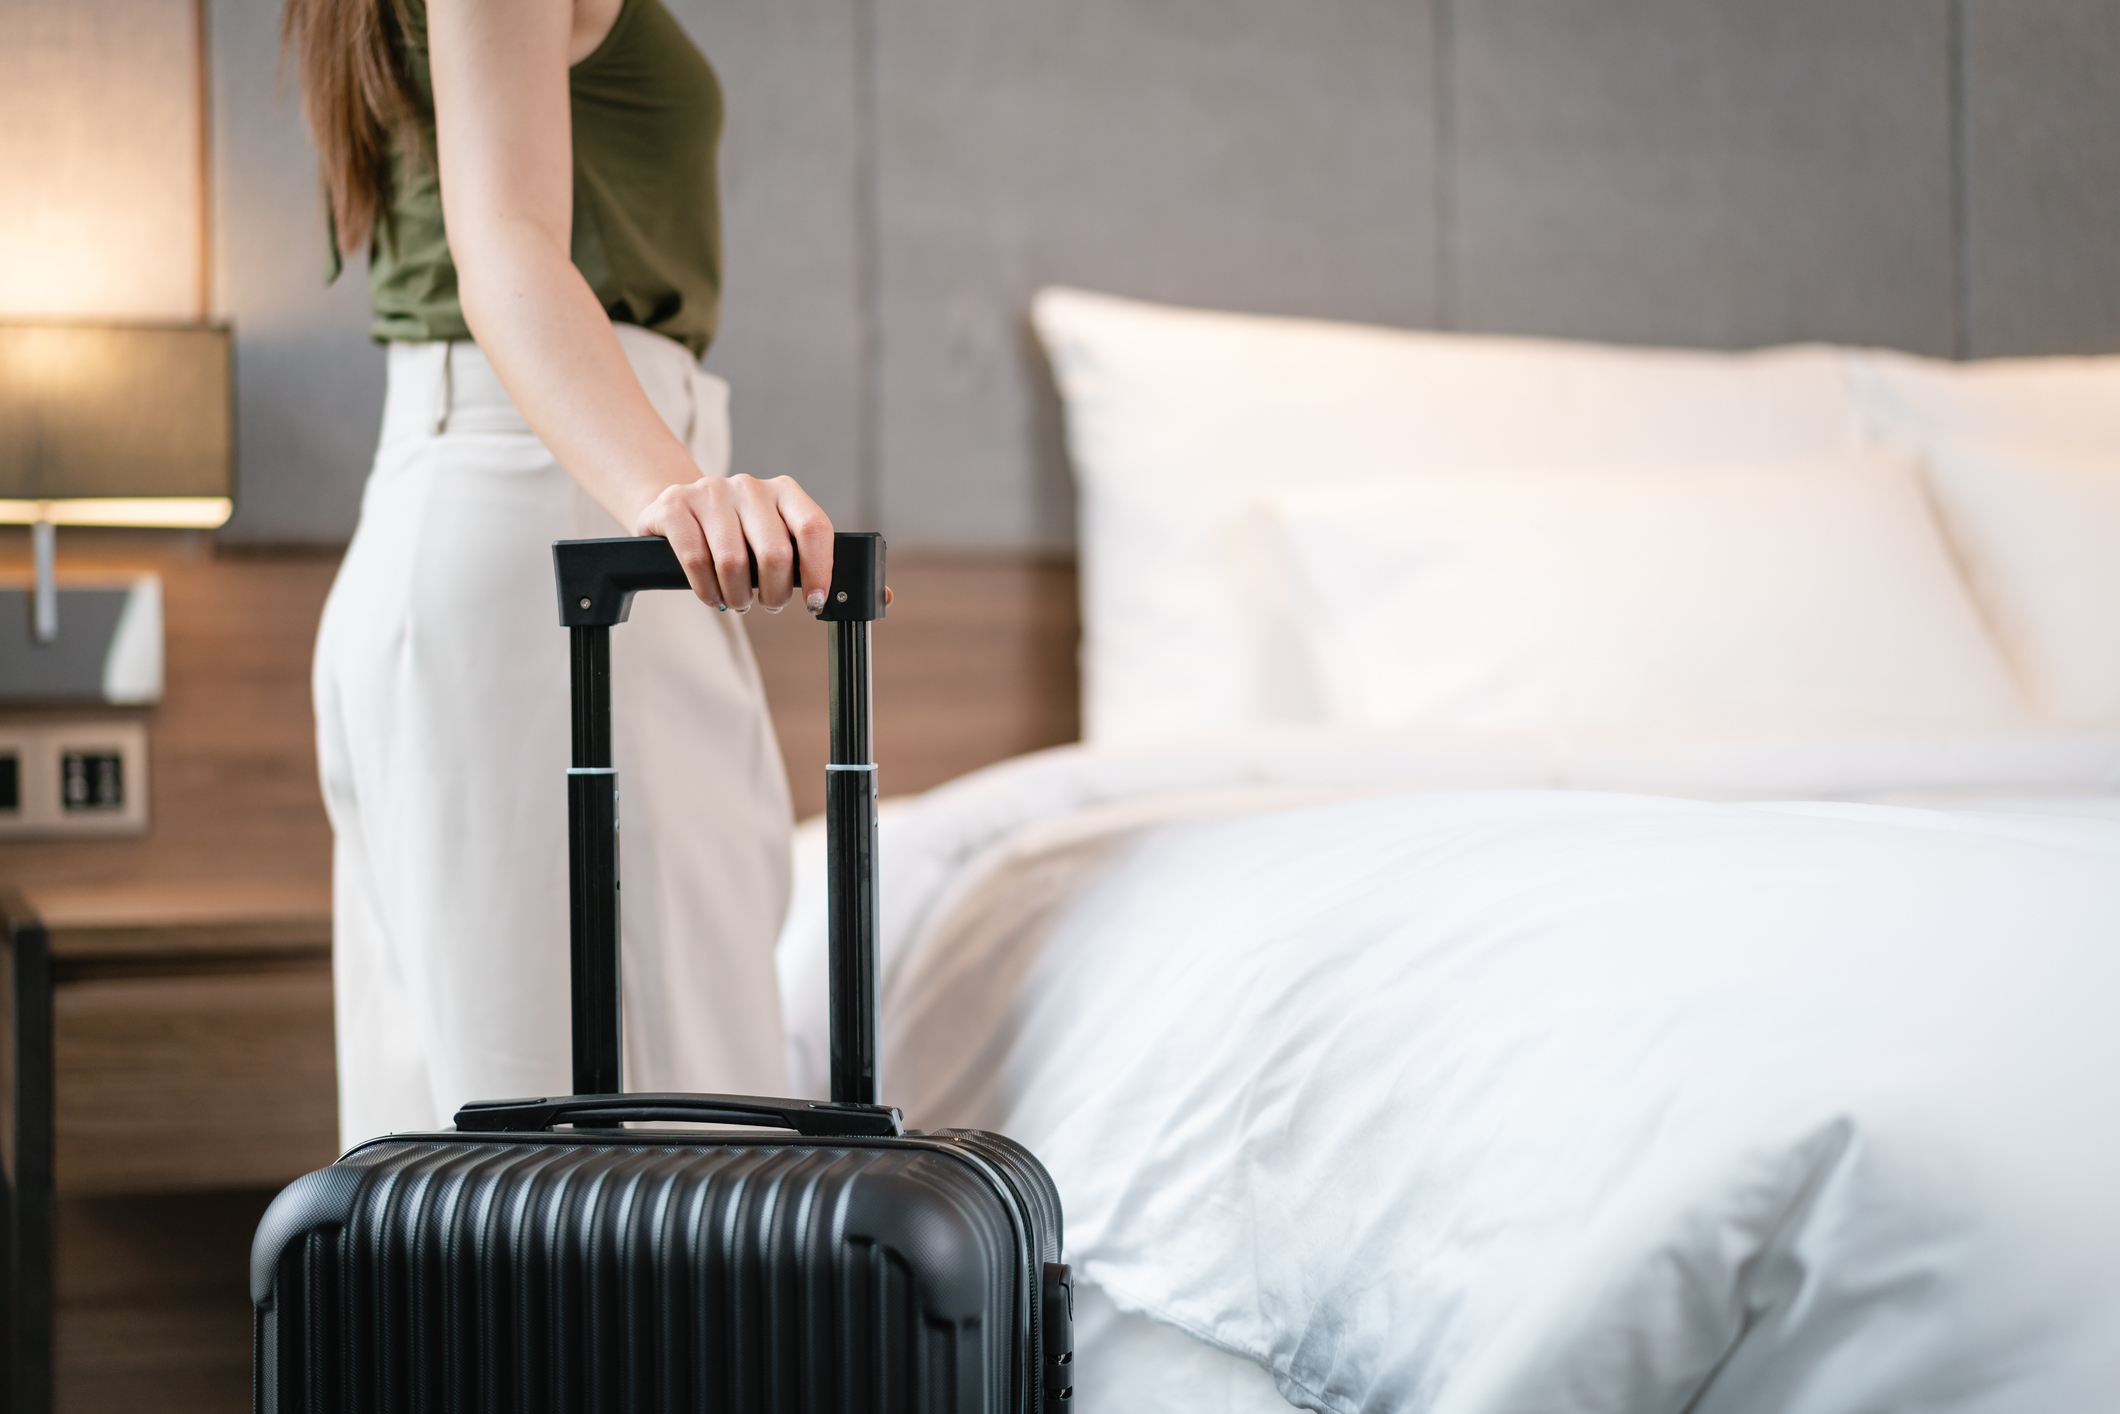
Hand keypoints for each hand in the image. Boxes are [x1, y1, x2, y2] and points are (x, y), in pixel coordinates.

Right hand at [633, 474, 832, 613]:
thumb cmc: (734, 534)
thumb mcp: (768, 534)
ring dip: (739, 596)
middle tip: (770, 604)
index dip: (818, 570)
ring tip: (739, 601)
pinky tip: (713, 596)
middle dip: (775, 593)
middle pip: (775, 553)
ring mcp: (710, 491)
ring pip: (733, 563)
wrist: (678, 510)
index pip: (813, 527)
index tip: (814, 601)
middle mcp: (749, 486)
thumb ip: (794, 553)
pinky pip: (697, 561)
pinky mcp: (675, 505)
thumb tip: (819, 597)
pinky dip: (708, 591)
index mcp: (783, 490)